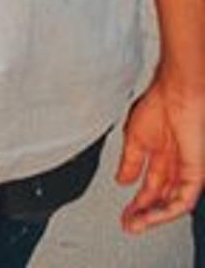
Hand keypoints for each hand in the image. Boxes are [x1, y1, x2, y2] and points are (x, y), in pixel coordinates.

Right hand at [118, 73, 204, 232]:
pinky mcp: (196, 173)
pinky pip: (184, 199)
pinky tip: (153, 215)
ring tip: (136, 225)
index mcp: (161, 158)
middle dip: (143, 215)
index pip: (150, 189)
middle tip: (128, 226)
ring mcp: (187, 171)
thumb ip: (130, 162)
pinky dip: (167, 210)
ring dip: (153, 218)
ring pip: (173, 204)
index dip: (136, 204)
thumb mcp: (134, 138)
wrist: (176, 93)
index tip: (123, 216)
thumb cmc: (159, 104)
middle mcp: (176, 167)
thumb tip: (121, 180)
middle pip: (161, 200)